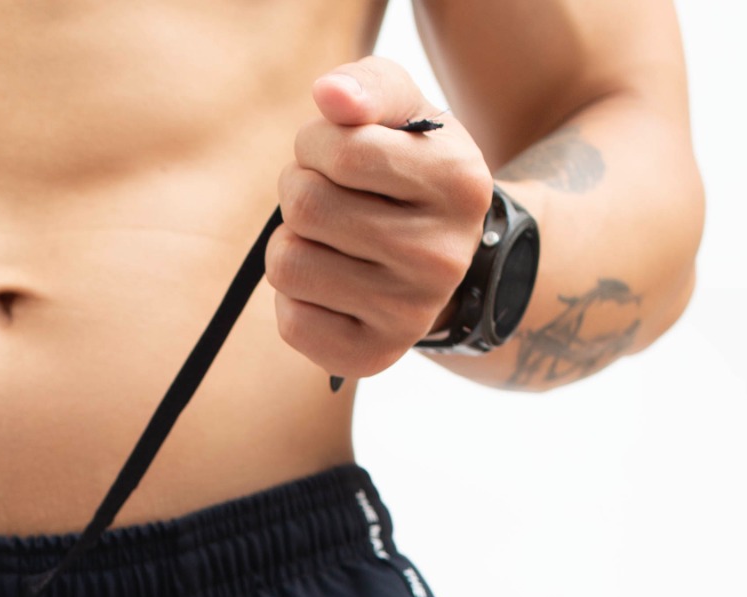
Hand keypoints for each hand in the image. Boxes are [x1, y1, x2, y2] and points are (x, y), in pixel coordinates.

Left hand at [269, 58, 493, 382]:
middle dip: (298, 189)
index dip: (314, 143)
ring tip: (324, 239)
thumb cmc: (409, 172)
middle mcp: (439, 256)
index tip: (327, 151)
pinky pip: (290, 320)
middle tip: (324, 195)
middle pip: (307, 208)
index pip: (345, 152)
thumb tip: (328, 96)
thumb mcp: (406, 114)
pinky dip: (293, 296)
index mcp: (458, 184)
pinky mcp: (372, 358)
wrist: (442, 262)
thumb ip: (369, 88)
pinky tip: (326, 284)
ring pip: (289, 264)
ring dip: (290, 241)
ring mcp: (407, 314)